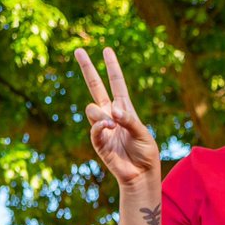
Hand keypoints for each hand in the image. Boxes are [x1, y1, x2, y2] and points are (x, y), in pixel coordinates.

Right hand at [74, 47, 160, 187]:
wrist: (141, 174)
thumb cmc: (145, 153)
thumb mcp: (142, 134)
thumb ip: (128, 120)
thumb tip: (112, 111)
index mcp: (125, 109)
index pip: (117, 83)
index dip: (112, 67)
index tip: (107, 50)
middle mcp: (111, 115)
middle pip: (96, 87)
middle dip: (88, 69)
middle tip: (79, 50)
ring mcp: (103, 127)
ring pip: (91, 109)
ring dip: (101, 115)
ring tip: (112, 124)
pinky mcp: (98, 141)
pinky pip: (93, 128)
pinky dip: (99, 126)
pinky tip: (108, 127)